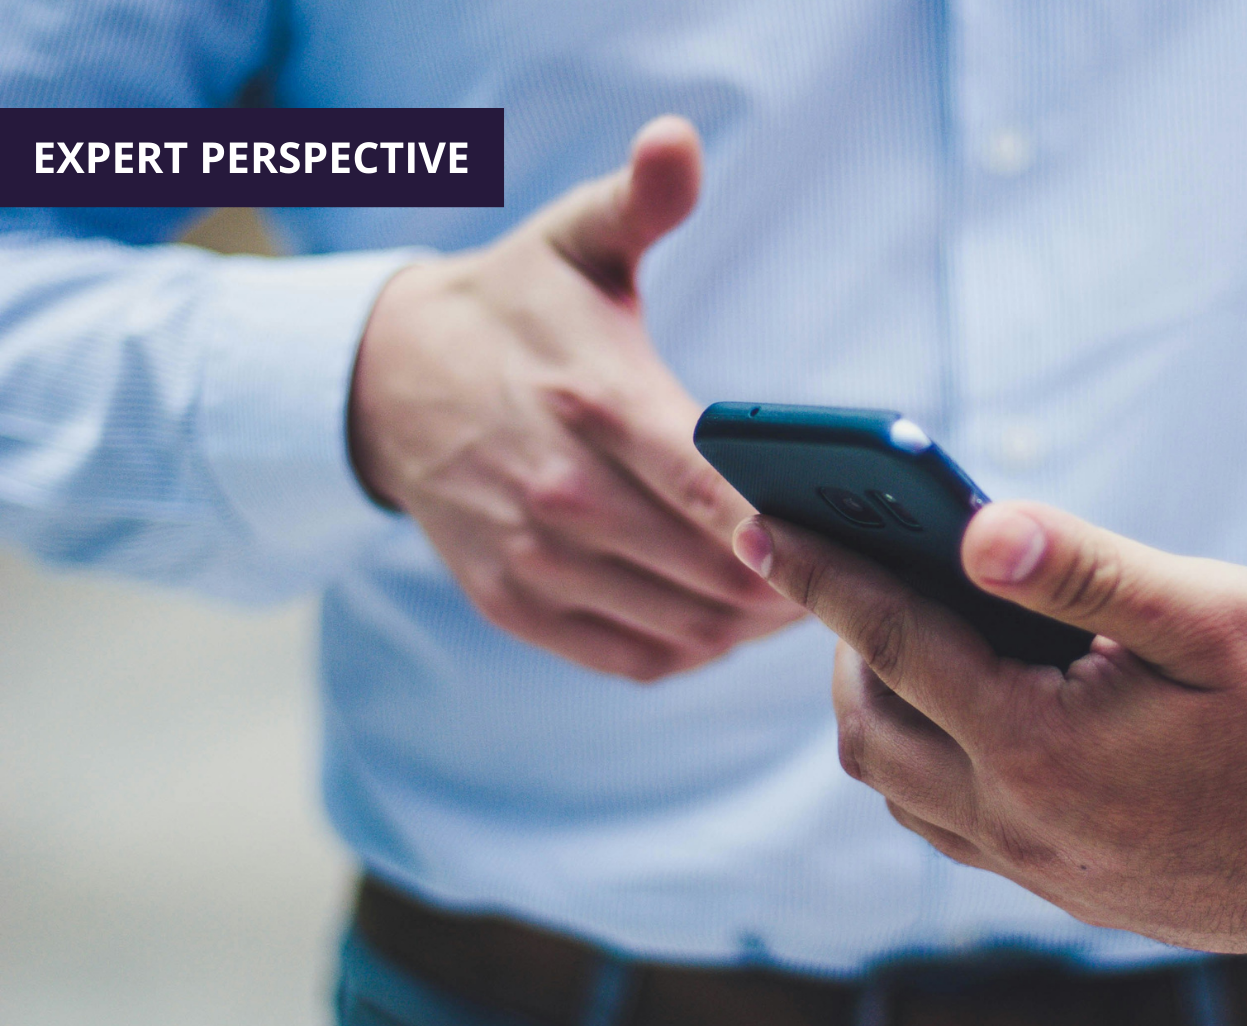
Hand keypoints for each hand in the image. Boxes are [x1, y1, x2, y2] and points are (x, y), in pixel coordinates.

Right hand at [350, 116, 801, 681]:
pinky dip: (695, 650)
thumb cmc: (514, 309)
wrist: (386, 380)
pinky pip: (633, 658)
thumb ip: (641, 200)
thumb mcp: (574, 240)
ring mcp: (534, 557)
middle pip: (712, 572)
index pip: (711, 488)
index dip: (786, 529)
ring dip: (753, 625)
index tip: (848, 538)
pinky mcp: (515, 603)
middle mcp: (560, 492)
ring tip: (807, 598)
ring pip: (682, 626)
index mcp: (594, 402)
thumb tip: (678, 140)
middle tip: (854, 572)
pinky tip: (730, 623)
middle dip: (795, 581)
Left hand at [733, 501, 1246, 952]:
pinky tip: (968, 708)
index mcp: (1041, 746)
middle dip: (842, 644)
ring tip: (904, 632)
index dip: (819, 576)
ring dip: (881, 707)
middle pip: (871, 729)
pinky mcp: (1066, 890)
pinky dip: (928, 760)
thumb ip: (1084, 567)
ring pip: (901, 788)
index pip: (892, 643)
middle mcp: (1020, 822)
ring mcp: (1039, 868)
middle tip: (854, 570)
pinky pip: (950, 825)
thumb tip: (975, 526)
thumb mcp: (1208, 614)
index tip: (757, 523)